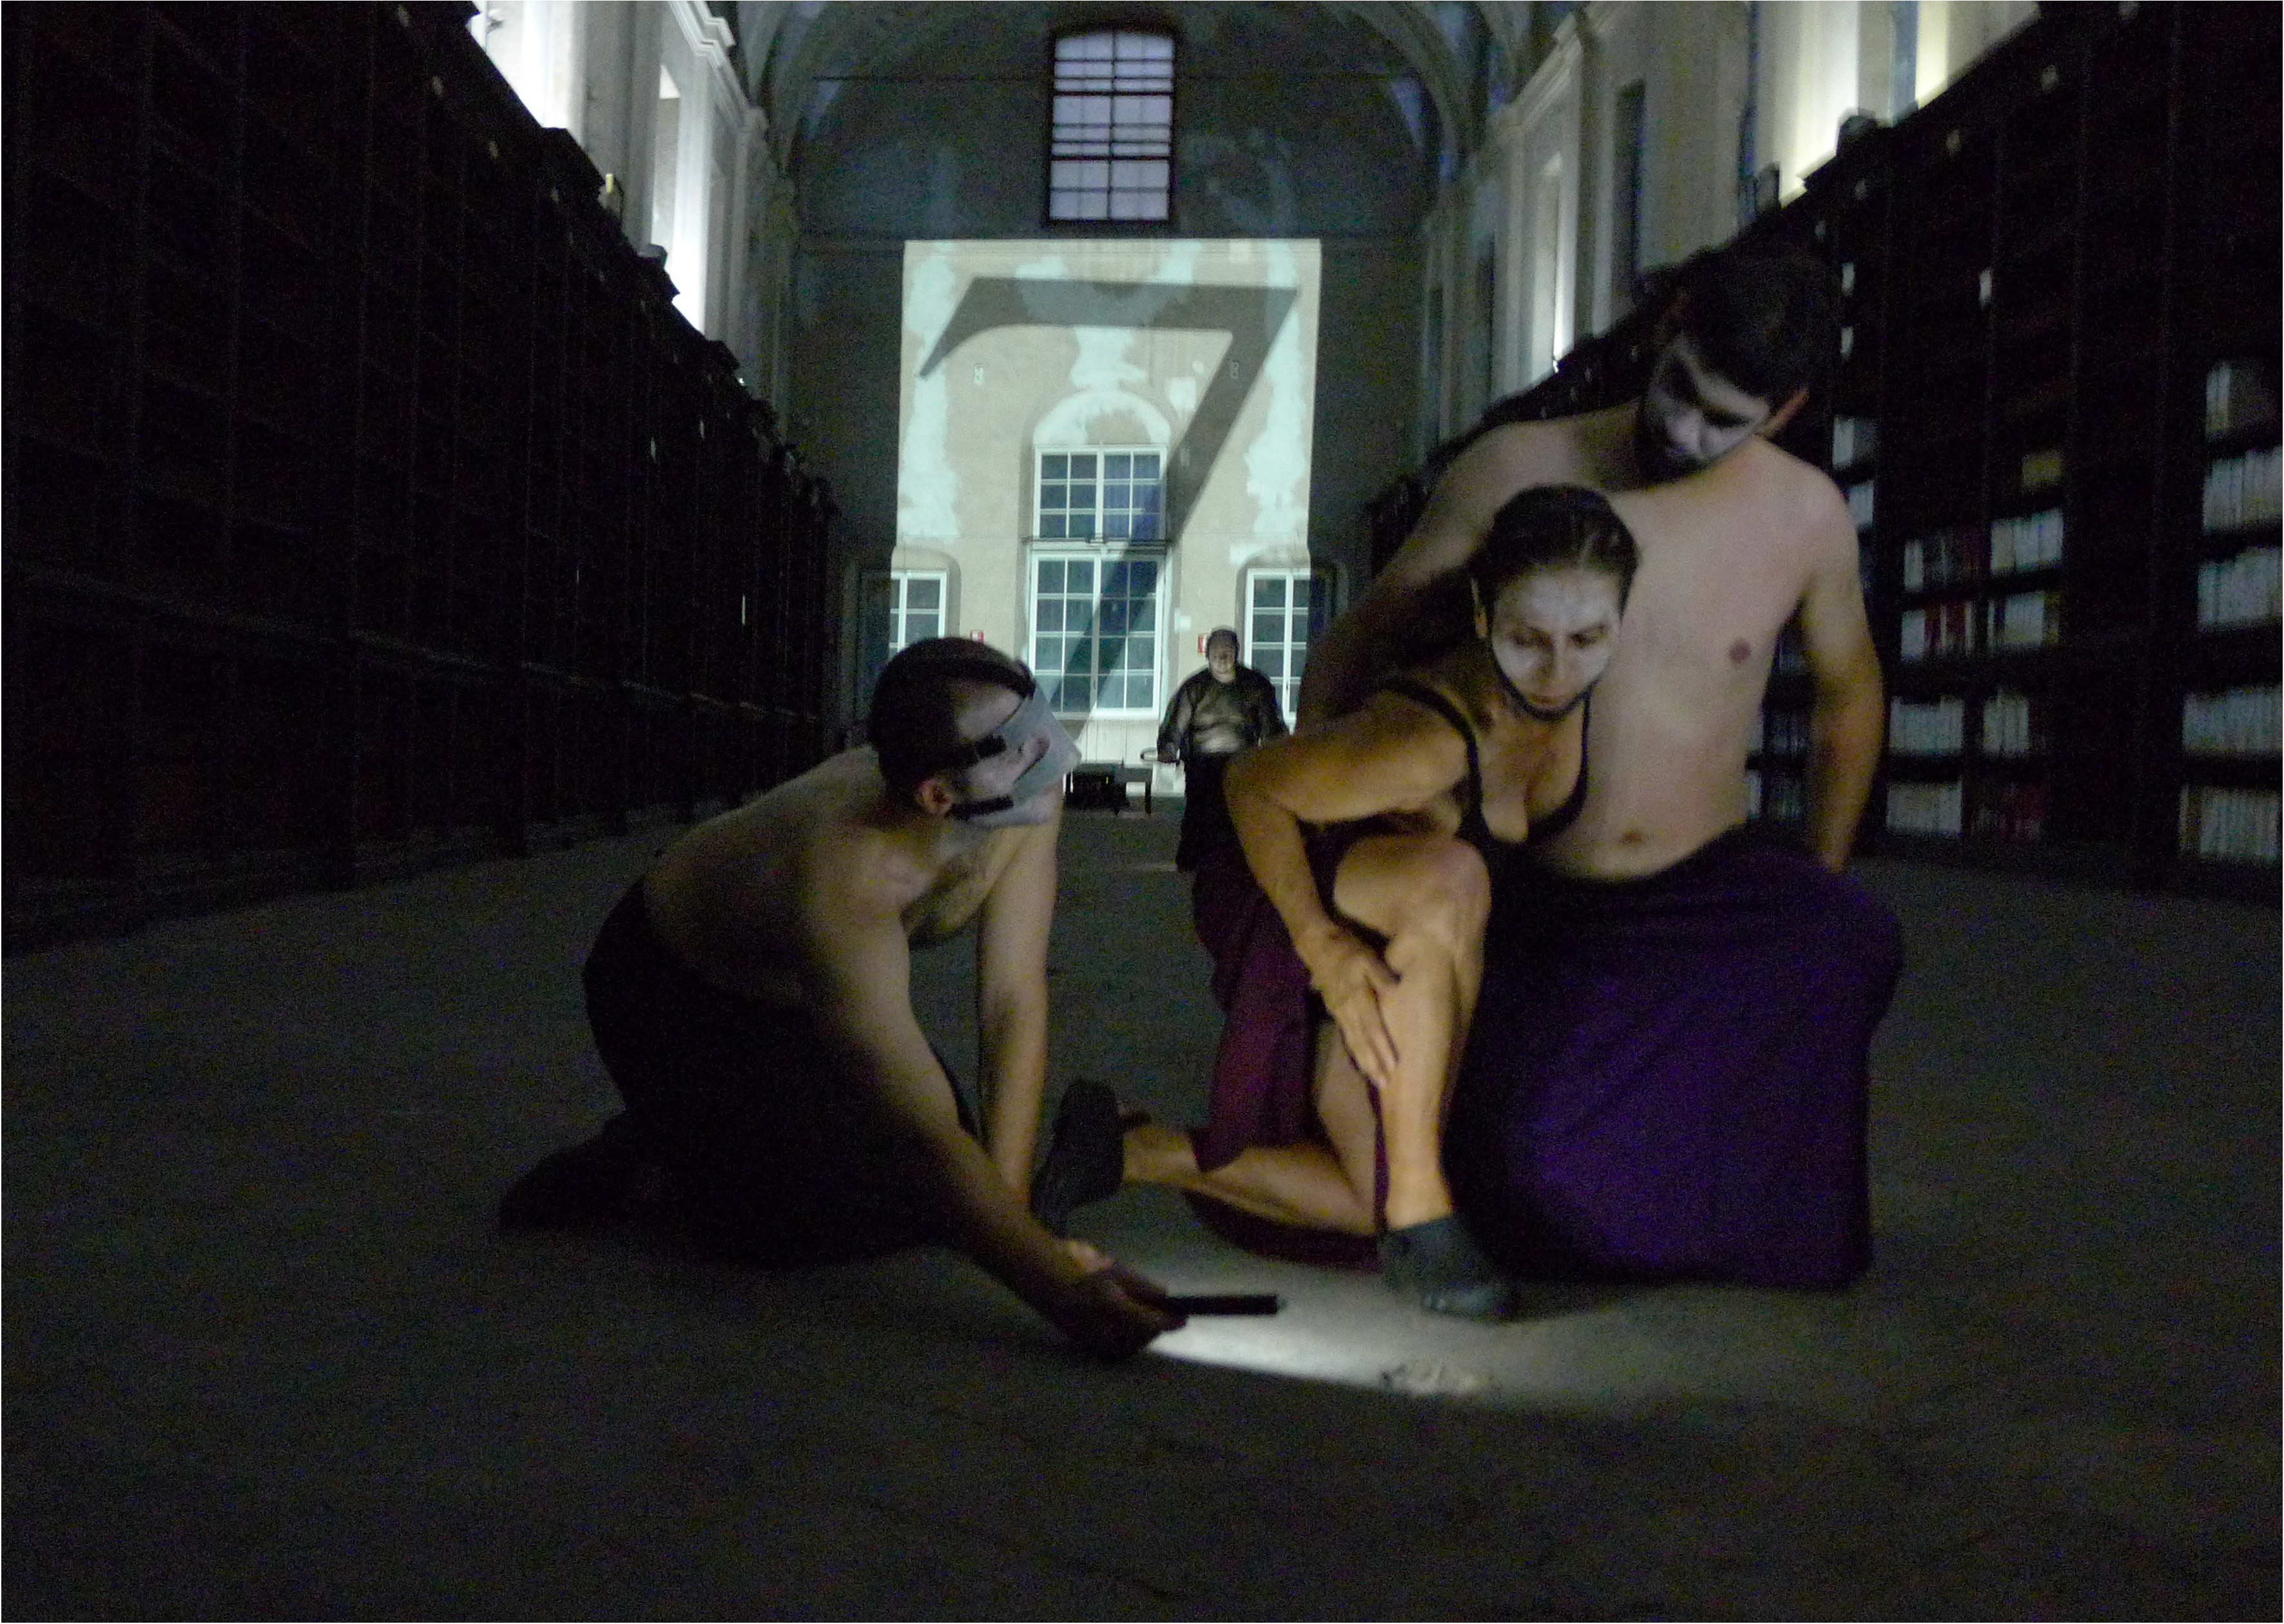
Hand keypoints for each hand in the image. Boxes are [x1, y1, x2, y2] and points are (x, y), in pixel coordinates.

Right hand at [1048, 1243, 1186, 1358]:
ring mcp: (1092, 1339)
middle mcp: (1102, 1327)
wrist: (1041, 1279)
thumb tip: (1164, 1296)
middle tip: (1163, 1315)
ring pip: (1129, 1347)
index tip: (1183, 1317)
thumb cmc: (1077, 1266)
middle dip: (1154, 1327)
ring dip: (1142, 1336)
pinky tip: (1127, 1328)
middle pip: (1141, 1337)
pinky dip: (1127, 1341)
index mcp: (1110, 1305)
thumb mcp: (1112, 1269)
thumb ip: (1140, 1285)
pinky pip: (1114, 1350)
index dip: (1169, 1321)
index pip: (1149, 1321)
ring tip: (1145, 1320)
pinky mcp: (1085, 1345)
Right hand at [1302, 926, 1399, 1088]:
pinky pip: (1347, 1035)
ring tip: (1375, 1079)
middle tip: (1384, 1084)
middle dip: (1373, 1063)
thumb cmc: (1347, 949)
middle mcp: (1347, 1009)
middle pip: (1362, 1041)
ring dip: (1364, 1061)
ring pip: (1353, 1041)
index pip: (1372, 1026)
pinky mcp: (1335, 1011)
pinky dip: (1355, 1051)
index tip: (1392, 1066)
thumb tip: (1395, 989)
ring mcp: (1339, 1012)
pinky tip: (1361, 1061)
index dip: (1382, 1047)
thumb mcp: (1366, 955)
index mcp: (1357, 996)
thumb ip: (1380, 973)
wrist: (1318, 945)